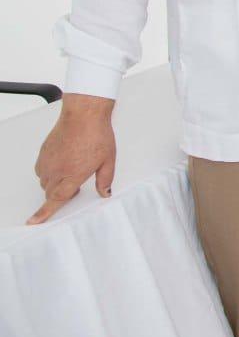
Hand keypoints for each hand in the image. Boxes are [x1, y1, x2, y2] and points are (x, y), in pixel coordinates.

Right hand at [29, 94, 116, 223]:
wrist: (83, 114)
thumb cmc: (97, 135)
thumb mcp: (108, 160)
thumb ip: (105, 180)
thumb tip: (105, 193)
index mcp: (73, 175)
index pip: (56, 200)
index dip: (44, 213)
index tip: (32, 222)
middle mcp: (56, 170)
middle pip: (51, 192)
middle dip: (60, 194)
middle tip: (76, 184)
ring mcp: (47, 161)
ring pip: (45, 181)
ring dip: (54, 182)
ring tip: (71, 170)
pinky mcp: (43, 152)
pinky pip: (41, 169)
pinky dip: (49, 171)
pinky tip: (62, 161)